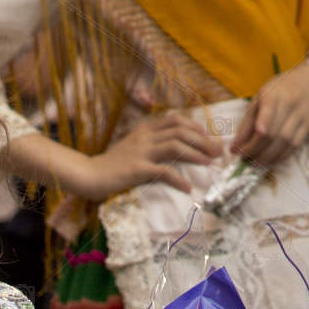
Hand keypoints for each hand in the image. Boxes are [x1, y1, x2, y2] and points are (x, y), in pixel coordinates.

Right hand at [76, 114, 217, 200]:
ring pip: (176, 146)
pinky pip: (163, 172)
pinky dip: (178, 180)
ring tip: (210, 165)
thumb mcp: (133, 146)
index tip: (210, 138)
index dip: (197, 128)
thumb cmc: (112, 165)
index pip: (177, 121)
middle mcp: (146, 136)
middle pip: (181, 131)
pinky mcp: (137, 169)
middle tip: (218, 152)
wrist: (89, 175)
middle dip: (204, 140)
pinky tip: (188, 188)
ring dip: (196, 155)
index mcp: (146, 128)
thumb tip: (175, 148)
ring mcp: (142, 152)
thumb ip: (152, 143)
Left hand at [229, 65, 308, 168]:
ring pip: (284, 142)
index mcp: (274, 94)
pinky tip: (270, 160)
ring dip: (267, 157)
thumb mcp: (261, 97)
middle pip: (272, 134)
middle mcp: (290, 104)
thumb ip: (248, 120)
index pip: (264, 118)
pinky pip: (294, 146)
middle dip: (254, 150)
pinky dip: (280, 157)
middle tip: (243, 158)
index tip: (237, 149)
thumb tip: (235, 145)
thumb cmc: (280, 91)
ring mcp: (301, 115)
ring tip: (254, 162)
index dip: (251, 137)